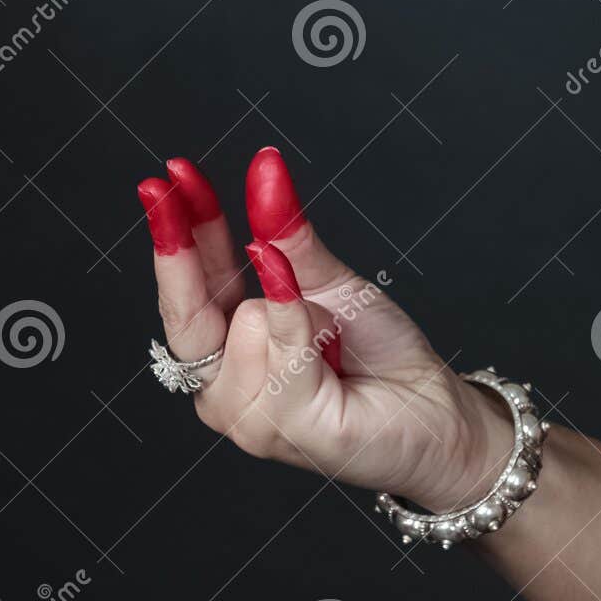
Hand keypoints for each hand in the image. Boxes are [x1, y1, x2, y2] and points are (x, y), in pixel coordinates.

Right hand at [135, 148, 514, 512]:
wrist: (434, 408)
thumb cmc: (379, 355)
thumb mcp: (328, 283)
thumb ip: (286, 237)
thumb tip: (266, 171)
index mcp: (227, 352)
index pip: (188, 289)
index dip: (176, 231)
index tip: (166, 179)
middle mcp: (224, 389)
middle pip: (186, 312)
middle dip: (183, 245)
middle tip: (173, 181)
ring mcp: (250, 418)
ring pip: (249, 323)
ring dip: (303, 313)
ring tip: (335, 341)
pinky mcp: (288, 429)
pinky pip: (285, 347)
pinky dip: (300, 322)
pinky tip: (320, 322)